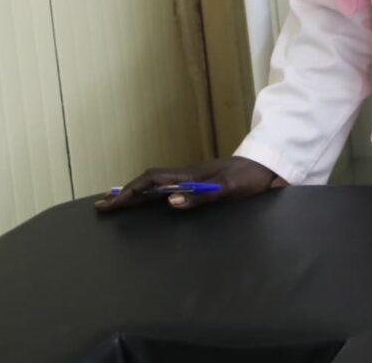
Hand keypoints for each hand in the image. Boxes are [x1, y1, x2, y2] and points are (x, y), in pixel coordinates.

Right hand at [95, 156, 282, 212]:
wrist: (269, 165)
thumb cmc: (249, 177)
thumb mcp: (227, 190)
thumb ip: (200, 197)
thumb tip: (169, 203)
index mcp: (190, 175)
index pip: (151, 181)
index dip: (130, 192)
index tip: (110, 204)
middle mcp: (187, 175)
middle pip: (148, 182)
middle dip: (125, 193)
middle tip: (102, 206)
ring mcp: (193, 178)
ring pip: (156, 184)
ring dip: (135, 194)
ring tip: (116, 204)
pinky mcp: (201, 183)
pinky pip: (168, 188)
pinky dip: (151, 195)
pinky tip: (149, 203)